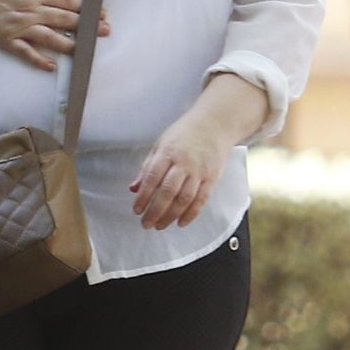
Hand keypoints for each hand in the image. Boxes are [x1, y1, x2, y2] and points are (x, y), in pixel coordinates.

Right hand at [0, 0, 108, 71]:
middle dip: (86, 26)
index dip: (87, 8)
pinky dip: (38, 59)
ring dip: (69, 44)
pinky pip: (26, 52)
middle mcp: (31, 10)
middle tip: (105, 31)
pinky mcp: (8, 40)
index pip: (68, 1)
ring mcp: (20, 27)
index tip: (103, 13)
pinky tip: (52, 66)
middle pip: (64, 19)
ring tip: (85, 49)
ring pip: (49, 37)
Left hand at [130, 112, 236, 229]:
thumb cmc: (184, 134)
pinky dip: (191, 214)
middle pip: (168, 192)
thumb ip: (148, 167)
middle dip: (155, 211)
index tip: (136, 210)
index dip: (143, 196)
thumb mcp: (161, 144)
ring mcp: (199, 171)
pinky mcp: (212, 178)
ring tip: (160, 226)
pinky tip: (181, 223)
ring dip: (171, 216)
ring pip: (184, 199)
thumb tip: (134, 189)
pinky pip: (201, 200)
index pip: (152, 178)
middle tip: (146, 224)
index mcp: (167, 152)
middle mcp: (183, 163)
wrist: (214, 124)